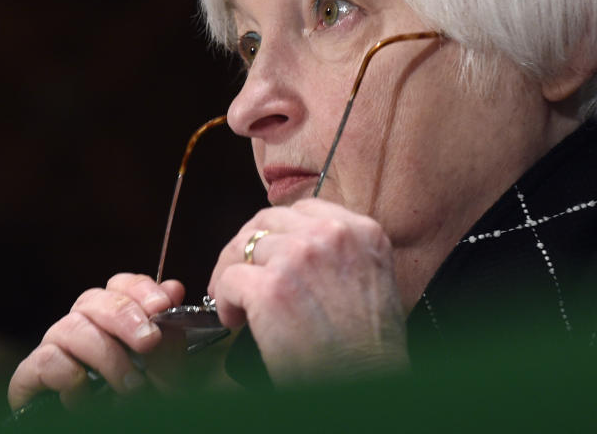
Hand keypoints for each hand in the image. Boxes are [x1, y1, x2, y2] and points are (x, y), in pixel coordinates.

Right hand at [7, 273, 184, 410]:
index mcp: (112, 322)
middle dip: (124, 316)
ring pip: (70, 326)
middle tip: (148, 341)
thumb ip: (169, 339)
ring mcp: (55, 349)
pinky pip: (45, 358)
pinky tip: (86, 394)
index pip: (119, 286)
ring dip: (105, 354)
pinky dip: (69, 374)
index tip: (162, 306)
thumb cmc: (138, 410)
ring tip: (131, 385)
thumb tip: (173, 288)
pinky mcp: (31, 376)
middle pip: (93, 298)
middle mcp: (81, 328)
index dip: (140, 289)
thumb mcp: (165, 379)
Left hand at [208, 198, 406, 382]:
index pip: (304, 210)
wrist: (367, 384)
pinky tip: (235, 320)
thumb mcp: (372, 280)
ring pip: (242, 248)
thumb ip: (338, 254)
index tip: (268, 251)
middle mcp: (330, 235)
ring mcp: (298, 257)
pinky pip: (229, 280)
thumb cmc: (370, 349)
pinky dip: (224, 301)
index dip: (278, 231)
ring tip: (236, 303)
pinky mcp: (269, 288)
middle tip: (238, 271)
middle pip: (267, 222)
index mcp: (361, 231)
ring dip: (231, 274)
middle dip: (247, 247)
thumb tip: (295, 249)